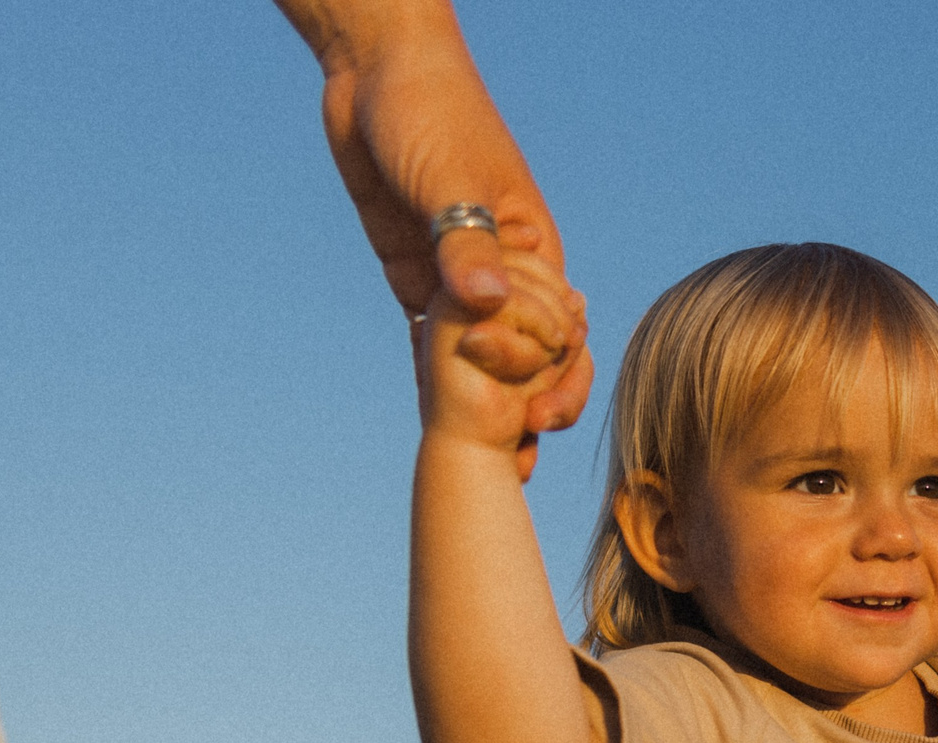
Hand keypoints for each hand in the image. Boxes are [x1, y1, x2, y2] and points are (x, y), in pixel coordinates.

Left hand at [284, 1, 591, 435]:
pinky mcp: (420, 279)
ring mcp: (461, 279)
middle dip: (528, 411)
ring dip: (485, 412)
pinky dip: (437, 384)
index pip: (560, 333)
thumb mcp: (451, 176)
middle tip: (516, 466)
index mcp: (534, 251)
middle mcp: (506, 274)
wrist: (377, 72)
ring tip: (481, 475)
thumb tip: (487, 306)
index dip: (554, 381)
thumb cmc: (430, 109)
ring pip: (484, 360)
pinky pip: (434, 344)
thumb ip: (467, 245)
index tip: (535, 416)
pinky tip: (436, 429)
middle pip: (530, 358)